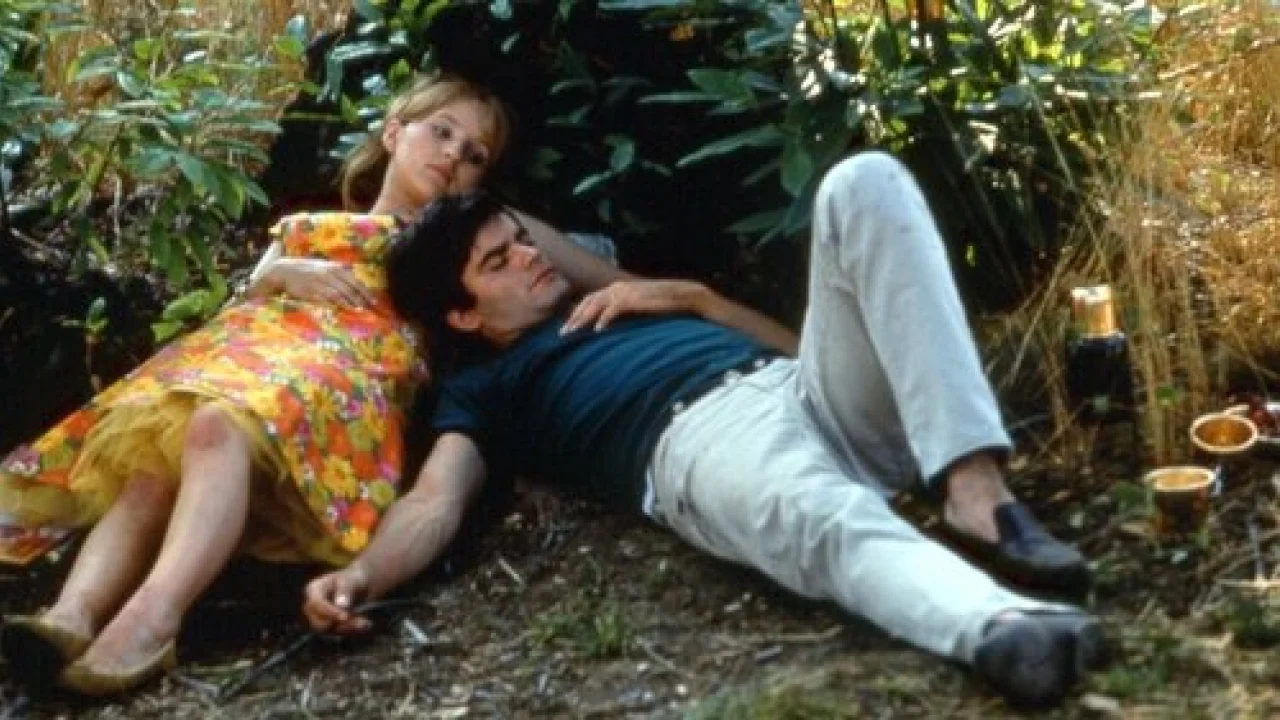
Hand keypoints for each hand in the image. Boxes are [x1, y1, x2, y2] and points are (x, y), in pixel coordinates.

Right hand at [265, 258, 376, 307]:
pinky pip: (325, 300)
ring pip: (338, 295)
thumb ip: (340, 273)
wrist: (284, 271)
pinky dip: (334, 307)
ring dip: (350, 305)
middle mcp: (329, 274)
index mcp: (335, 268)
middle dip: (360, 301)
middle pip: (349, 289)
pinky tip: (341, 312)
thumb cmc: (307, 270)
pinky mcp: (310, 292)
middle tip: (369, 311)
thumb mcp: (325, 266)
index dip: (366, 293)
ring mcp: (319, 283)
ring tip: (359, 313)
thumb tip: (355, 280)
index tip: (374, 303)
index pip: (355, 282)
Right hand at [302, 564, 373, 633]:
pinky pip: (337, 633)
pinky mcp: (328, 626)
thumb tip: (340, 605)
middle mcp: (313, 606)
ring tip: (366, 623)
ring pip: (329, 630)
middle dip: (339, 624)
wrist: (360, 586)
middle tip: (361, 622)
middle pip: (318, 622)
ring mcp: (319, 618)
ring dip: (348, 629)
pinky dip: (351, 631)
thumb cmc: (353, 579)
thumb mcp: (351, 581)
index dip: (328, 612)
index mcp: (314, 589)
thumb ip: (345, 591)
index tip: (345, 617)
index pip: (314, 603)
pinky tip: (366, 625)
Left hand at [561, 280, 704, 333]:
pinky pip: (613, 309)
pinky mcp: (633, 298)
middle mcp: (617, 287)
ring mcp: (625, 291)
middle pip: (588, 301)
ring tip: (572, 332)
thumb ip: (624, 311)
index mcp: (617, 288)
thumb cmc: (662, 304)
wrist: (683, 295)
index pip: (591, 299)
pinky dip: (603, 319)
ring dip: (582, 318)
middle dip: (574, 317)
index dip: (577, 312)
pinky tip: (597, 331)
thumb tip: (611, 325)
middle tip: (563, 332)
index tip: (568, 326)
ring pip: (595, 304)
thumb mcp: (638, 306)